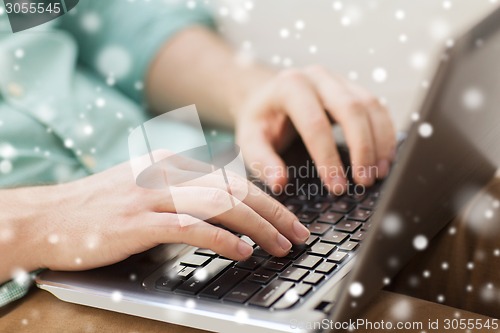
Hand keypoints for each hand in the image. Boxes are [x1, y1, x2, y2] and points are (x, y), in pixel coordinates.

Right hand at [27, 152, 309, 271]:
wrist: (48, 217)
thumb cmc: (100, 208)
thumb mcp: (146, 189)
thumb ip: (182, 192)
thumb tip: (224, 207)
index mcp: (172, 164)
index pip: (232, 179)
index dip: (267, 200)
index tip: (288, 219)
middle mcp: (167, 173)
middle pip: (236, 189)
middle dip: (275, 213)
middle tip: (299, 234)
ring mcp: (152, 196)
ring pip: (221, 205)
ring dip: (258, 227)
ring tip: (281, 246)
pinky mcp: (138, 222)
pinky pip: (191, 227)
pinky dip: (223, 239)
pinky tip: (243, 252)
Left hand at [235, 66, 395, 193]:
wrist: (268, 98)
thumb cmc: (261, 122)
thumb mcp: (250, 140)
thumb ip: (262, 160)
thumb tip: (280, 183)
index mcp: (290, 86)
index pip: (314, 123)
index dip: (328, 157)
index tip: (337, 187)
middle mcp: (318, 77)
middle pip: (351, 109)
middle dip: (362, 148)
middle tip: (364, 182)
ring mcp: (339, 80)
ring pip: (370, 106)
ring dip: (380, 142)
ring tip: (379, 174)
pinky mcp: (354, 89)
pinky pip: (378, 109)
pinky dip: (386, 135)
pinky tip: (384, 159)